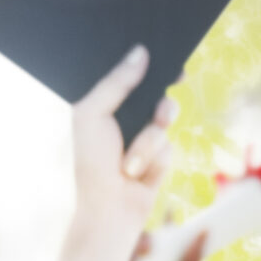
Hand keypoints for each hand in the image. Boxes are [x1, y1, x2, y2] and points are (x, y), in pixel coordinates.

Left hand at [71, 48, 175, 240]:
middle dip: (160, 96)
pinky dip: (154, 156)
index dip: (148, 64)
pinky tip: (139, 173)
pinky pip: (169, 142)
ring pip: (166, 115)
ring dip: (149, 139)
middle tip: (169, 91)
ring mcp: (145, 133)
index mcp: (104, 103)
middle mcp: (125, 115)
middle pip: (155, 89)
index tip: (166, 54)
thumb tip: (140, 53)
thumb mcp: (93, 115)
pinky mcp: (161, 153)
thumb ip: (115, 84)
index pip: (130, 75)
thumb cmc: (92, 160)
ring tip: (130, 162)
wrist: (109, 207)